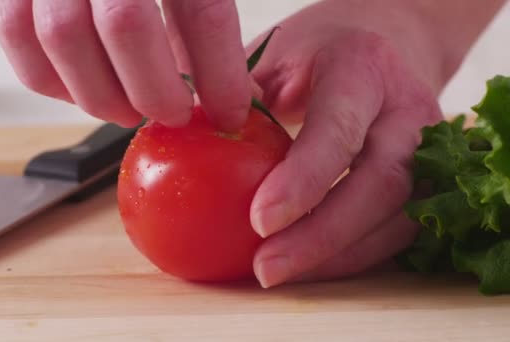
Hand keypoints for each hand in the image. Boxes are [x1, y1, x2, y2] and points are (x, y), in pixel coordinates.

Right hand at [0, 0, 252, 130]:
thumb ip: (204, 12)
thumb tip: (232, 88)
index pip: (202, 10)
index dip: (219, 74)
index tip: (229, 112)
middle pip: (126, 24)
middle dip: (155, 91)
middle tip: (173, 113)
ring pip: (62, 35)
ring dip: (101, 95)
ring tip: (128, 109)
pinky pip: (15, 33)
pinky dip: (49, 79)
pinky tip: (81, 91)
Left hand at [247, 0, 462, 287]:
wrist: (387, 44)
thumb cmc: (319, 52)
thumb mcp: (276, 56)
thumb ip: (242, 96)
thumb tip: (186, 139)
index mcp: (363, 67)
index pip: (340, 129)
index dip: (304, 180)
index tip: (259, 222)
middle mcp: (408, 108)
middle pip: (380, 185)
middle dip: (322, 237)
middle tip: (266, 268)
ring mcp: (428, 148)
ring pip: (398, 218)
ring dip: (337, 257)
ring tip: (281, 273)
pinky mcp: (429, 179)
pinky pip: (397, 231)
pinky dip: (352, 256)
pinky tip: (309, 265)